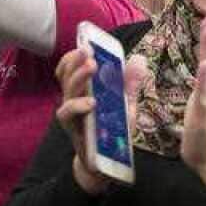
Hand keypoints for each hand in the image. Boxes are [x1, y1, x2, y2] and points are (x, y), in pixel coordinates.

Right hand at [54, 46, 149, 195]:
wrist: (107, 162)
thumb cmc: (112, 130)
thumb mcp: (124, 103)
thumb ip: (129, 83)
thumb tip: (139, 59)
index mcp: (83, 91)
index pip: (69, 69)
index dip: (73, 56)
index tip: (84, 44)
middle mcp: (73, 100)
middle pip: (66, 76)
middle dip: (76, 61)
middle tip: (88, 51)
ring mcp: (72, 115)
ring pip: (67, 92)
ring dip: (78, 77)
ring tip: (92, 67)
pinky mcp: (73, 129)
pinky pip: (67, 115)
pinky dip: (78, 106)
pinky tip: (92, 101)